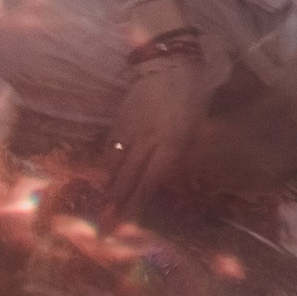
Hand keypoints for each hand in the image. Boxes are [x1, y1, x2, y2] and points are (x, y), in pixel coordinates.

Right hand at [105, 56, 207, 222]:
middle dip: (117, 205)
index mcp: (171, 146)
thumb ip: (176, 157)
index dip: (136, 204)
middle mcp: (147, 141)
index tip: (126, 224)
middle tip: (106, 228)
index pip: (149, 182)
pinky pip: (111, 147)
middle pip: (128, 178)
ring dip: (109, 189)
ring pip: (115, 165)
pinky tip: (104, 180)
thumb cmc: (190, 101)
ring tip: (103, 210)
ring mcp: (130, 130)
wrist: (169, 66)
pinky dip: (106, 166)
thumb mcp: (193, 133)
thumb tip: (159, 178)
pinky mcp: (118, 120)